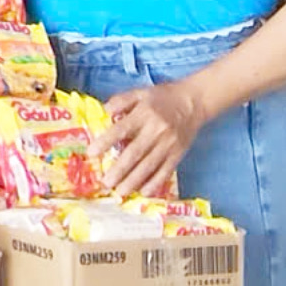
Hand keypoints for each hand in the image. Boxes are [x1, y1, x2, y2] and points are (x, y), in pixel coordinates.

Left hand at [99, 78, 212, 199]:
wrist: (194, 101)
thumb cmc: (162, 97)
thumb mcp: (139, 93)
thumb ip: (121, 101)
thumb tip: (104, 112)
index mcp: (143, 114)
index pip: (121, 130)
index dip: (106, 142)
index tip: (91, 153)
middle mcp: (156, 130)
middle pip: (135, 153)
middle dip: (119, 170)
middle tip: (106, 183)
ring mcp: (169, 144)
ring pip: (149, 165)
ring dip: (134, 180)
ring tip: (120, 192)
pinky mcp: (178, 153)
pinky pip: (166, 170)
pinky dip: (155, 182)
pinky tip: (144, 192)